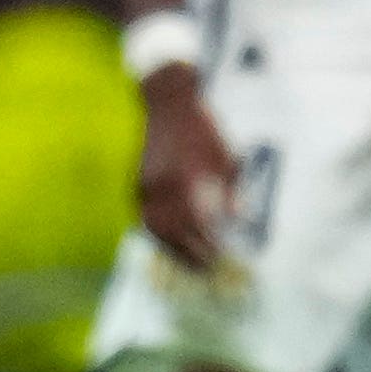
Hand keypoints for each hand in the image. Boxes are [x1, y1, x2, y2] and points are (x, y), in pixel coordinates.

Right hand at [136, 67, 238, 272]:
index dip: (208, 244)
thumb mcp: (222, 152)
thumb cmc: (197, 126)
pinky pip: (144, 219)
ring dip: (173, 250)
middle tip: (208, 269)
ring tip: (190, 263)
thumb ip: (230, 187)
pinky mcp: (133, 185)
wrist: (161, 102)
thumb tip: (237, 217)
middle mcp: (162, 189)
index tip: (221, 257)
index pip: (198, 225)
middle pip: (175, 234)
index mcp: (186, 181)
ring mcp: (143, 188)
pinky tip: (171, 241)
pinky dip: (158, 234)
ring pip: (156, 229)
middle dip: (191, 254)